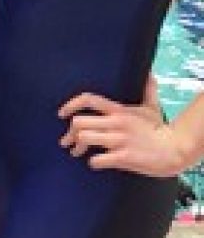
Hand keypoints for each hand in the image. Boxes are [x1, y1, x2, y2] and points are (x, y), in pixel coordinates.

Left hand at [58, 76, 182, 176]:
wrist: (176, 150)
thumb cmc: (161, 130)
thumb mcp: (151, 108)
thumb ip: (147, 91)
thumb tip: (150, 75)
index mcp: (118, 110)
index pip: (88, 100)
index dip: (70, 105)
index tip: (61, 113)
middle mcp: (116, 123)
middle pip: (79, 122)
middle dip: (70, 133)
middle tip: (67, 141)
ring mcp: (119, 140)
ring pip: (85, 138)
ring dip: (77, 147)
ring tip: (76, 152)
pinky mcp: (124, 157)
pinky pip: (98, 159)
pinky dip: (92, 162)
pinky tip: (94, 162)